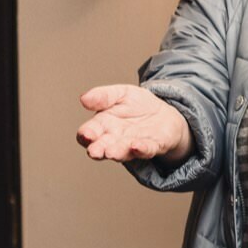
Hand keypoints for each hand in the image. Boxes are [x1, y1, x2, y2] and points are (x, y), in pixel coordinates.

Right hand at [77, 85, 192, 164]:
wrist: (164, 114)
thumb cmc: (137, 106)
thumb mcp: (120, 94)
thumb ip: (103, 96)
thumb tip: (83, 98)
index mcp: (103, 126)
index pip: (89, 133)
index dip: (86, 135)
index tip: (86, 134)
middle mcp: (115, 140)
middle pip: (103, 147)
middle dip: (98, 150)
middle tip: (94, 151)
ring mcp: (133, 145)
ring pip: (123, 152)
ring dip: (117, 152)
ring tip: (112, 152)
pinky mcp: (153, 146)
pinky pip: (147, 150)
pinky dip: (142, 149)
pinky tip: (137, 146)